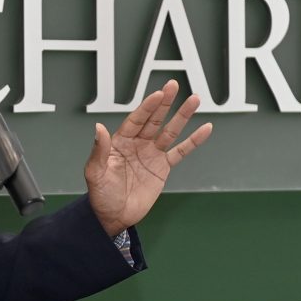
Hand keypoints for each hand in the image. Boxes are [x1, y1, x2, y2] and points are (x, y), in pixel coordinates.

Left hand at [83, 81, 212, 235]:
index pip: (136, 119)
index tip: (158, 94)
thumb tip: (99, 127)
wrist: (114, 216)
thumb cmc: (100, 194)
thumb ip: (100, 150)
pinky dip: (193, 141)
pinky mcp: (163, 167)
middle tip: (174, 84)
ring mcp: (152, 154)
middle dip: (165, 102)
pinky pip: (181, 152)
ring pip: (170, 131)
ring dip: (182, 116)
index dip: (147, 107)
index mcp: (120, 141)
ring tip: (195, 99)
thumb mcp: (95, 172)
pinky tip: (205, 129)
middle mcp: (138, 144)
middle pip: (154, 119)